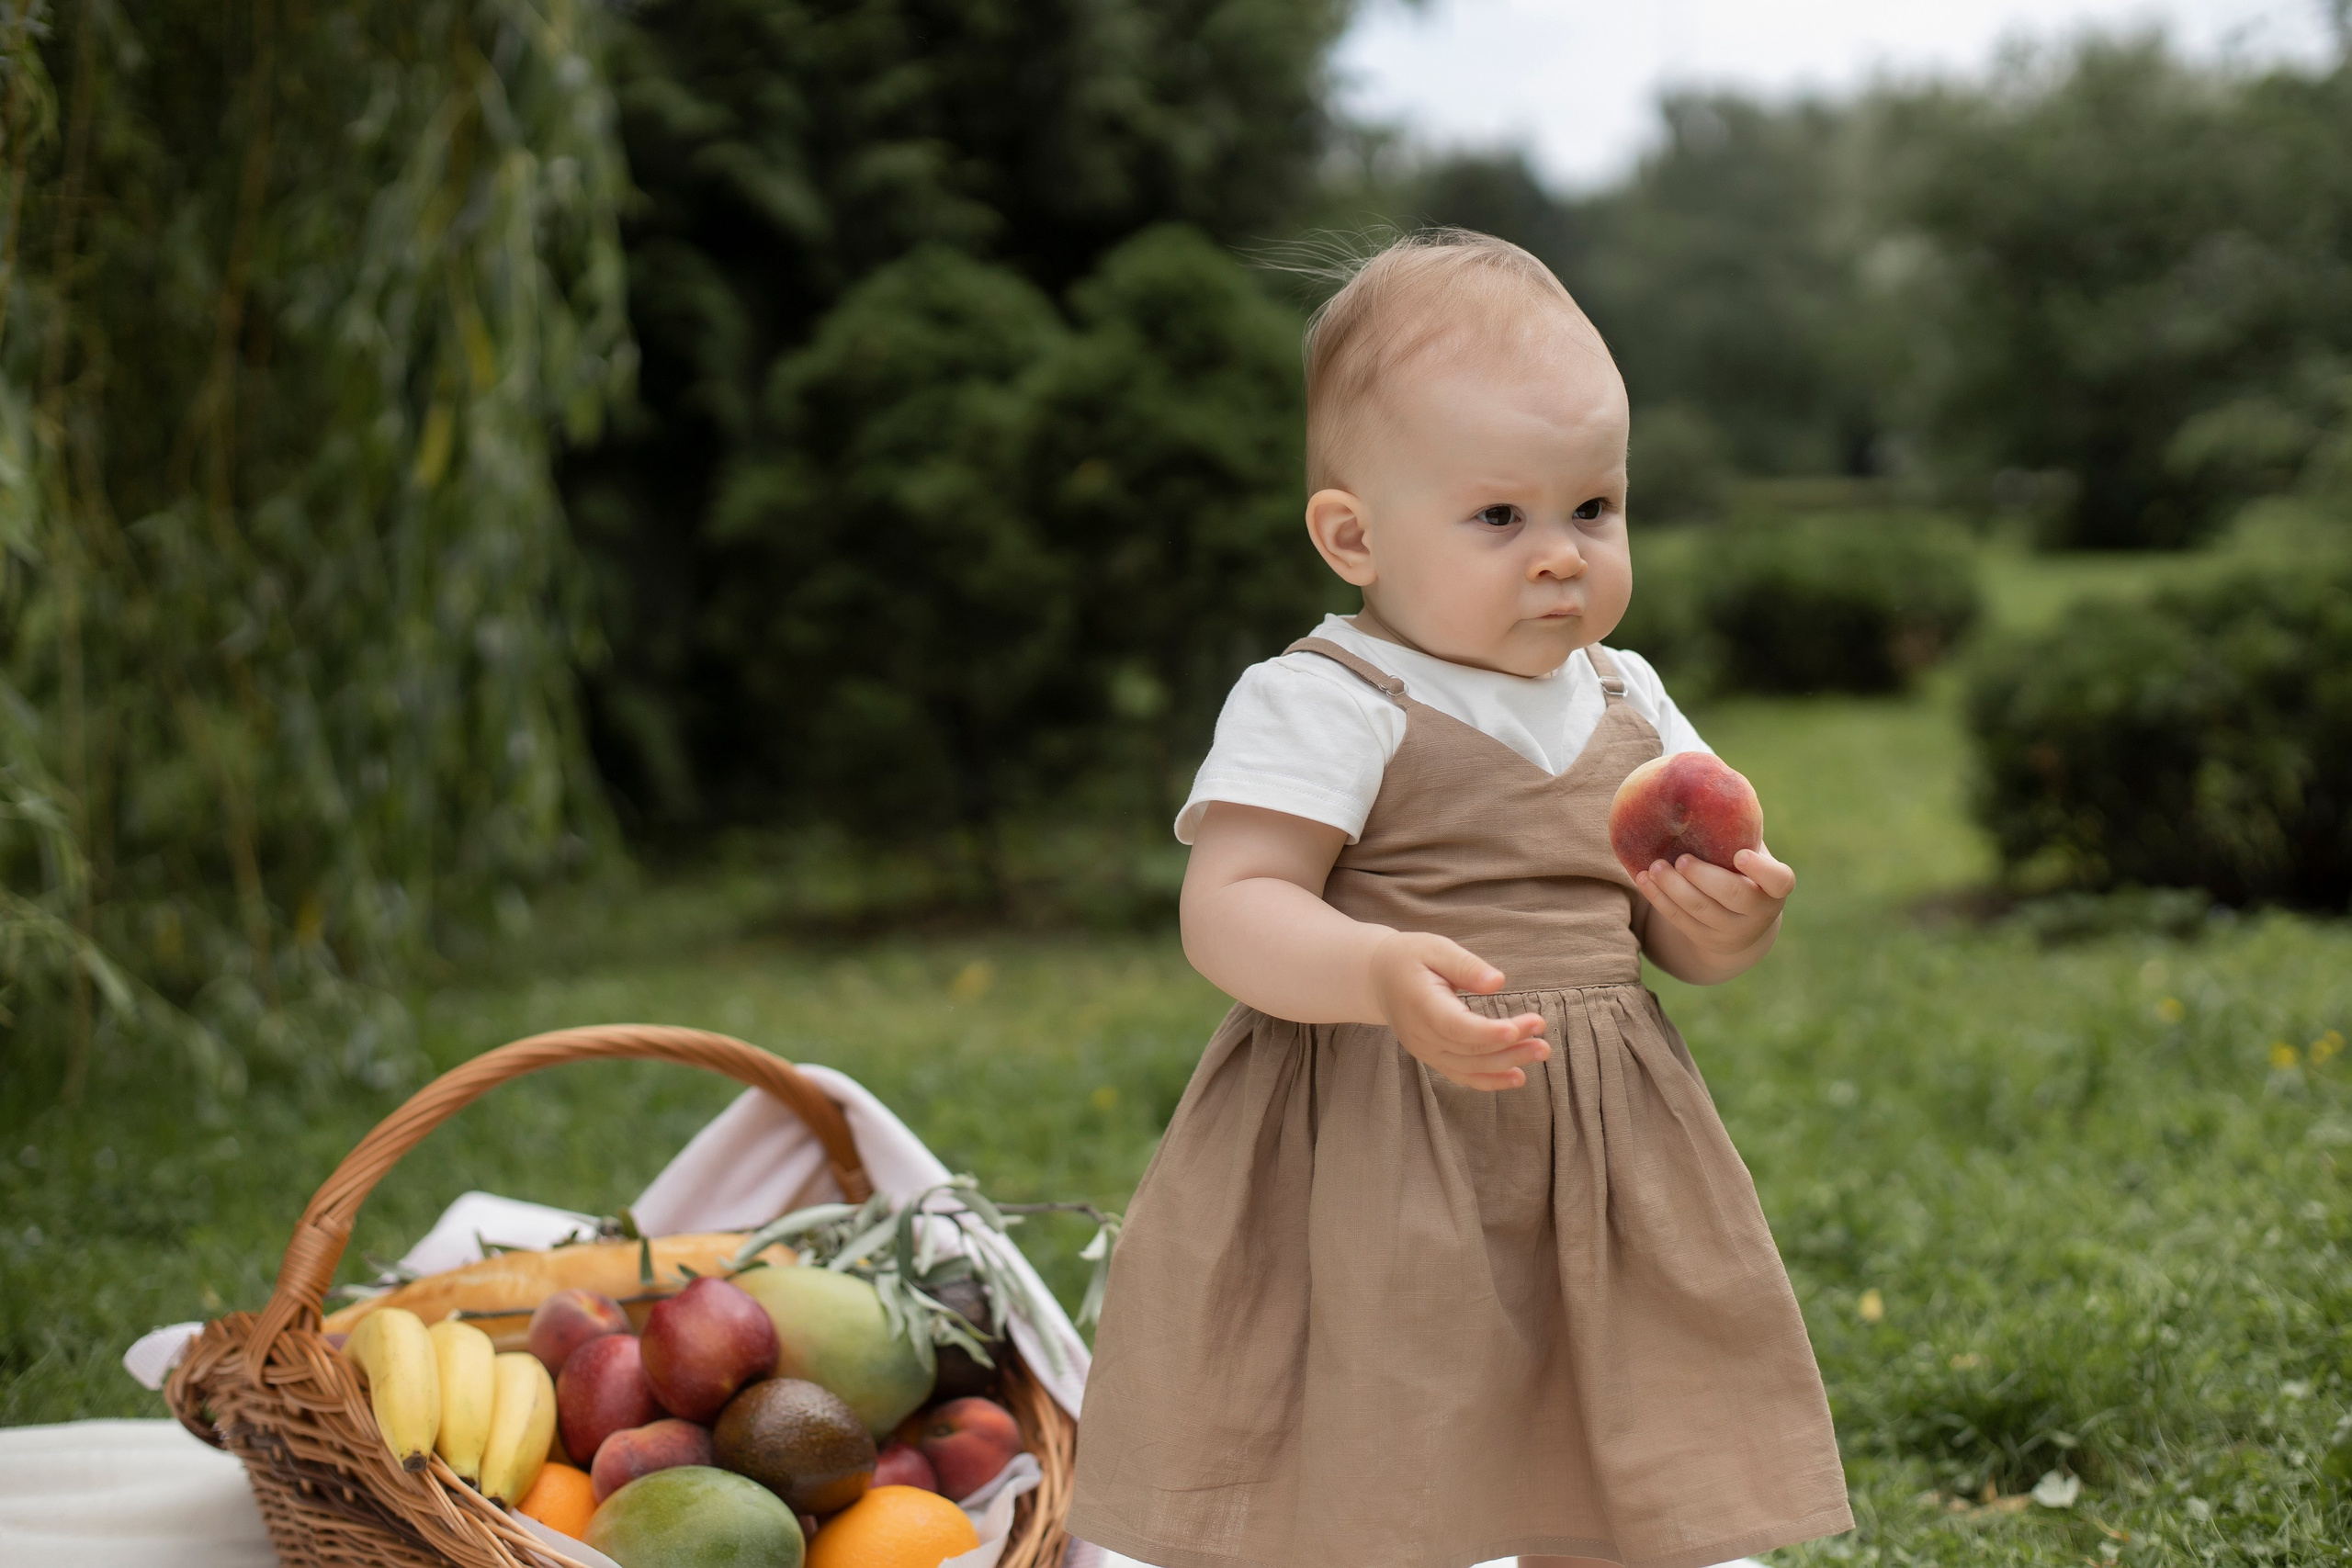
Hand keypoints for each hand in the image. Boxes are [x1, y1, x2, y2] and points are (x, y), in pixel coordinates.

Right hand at [1368, 931, 1547, 1090]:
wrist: (1378, 979)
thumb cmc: (1410, 958)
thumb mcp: (1436, 948)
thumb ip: (1466, 965)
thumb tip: (1498, 982)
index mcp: (1421, 1005)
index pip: (1456, 1026)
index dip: (1488, 1032)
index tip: (1518, 1028)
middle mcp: (1421, 1035)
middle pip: (1469, 1050)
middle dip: (1509, 1046)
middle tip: (1543, 1038)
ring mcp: (1426, 1051)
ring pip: (1469, 1067)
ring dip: (1507, 1064)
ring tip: (1541, 1052)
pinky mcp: (1433, 1058)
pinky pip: (1463, 1075)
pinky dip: (1490, 1080)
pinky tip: (1518, 1077)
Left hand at [1635, 843, 1794, 968]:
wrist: (1740, 924)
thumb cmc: (1743, 873)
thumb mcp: (1749, 854)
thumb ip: (1737, 827)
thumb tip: (1705, 767)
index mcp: (1774, 888)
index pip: (1779, 881)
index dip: (1761, 870)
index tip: (1740, 854)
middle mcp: (1758, 913)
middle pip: (1732, 896)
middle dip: (1704, 877)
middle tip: (1682, 858)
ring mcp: (1731, 930)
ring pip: (1700, 911)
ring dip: (1673, 887)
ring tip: (1656, 866)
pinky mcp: (1704, 939)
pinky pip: (1678, 920)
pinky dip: (1659, 899)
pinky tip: (1644, 879)